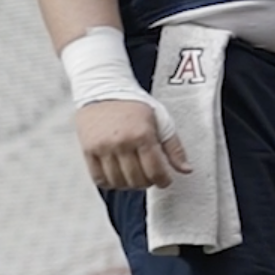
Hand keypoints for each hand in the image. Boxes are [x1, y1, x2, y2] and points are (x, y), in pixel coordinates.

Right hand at [75, 98, 189, 190]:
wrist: (103, 90)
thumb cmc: (134, 105)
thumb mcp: (161, 121)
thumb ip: (174, 147)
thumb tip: (186, 169)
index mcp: (142, 134)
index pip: (155, 171)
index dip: (162, 181)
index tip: (164, 180)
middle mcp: (121, 142)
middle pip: (137, 179)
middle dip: (147, 182)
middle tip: (149, 176)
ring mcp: (103, 148)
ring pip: (118, 182)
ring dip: (129, 184)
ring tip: (133, 176)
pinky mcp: (88, 150)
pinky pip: (99, 179)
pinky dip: (110, 183)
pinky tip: (117, 176)